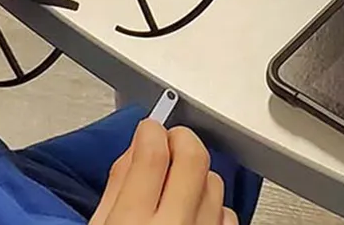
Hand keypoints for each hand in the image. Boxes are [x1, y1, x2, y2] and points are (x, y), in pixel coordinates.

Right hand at [91, 120, 237, 224]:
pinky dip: (212, 206)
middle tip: (168, 142)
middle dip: (181, 139)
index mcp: (133, 223)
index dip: (151, 130)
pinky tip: (194, 213)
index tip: (149, 129)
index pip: (153, 153)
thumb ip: (116, 188)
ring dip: (197, 175)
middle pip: (194, 157)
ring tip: (178, 185)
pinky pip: (227, 213)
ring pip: (214, 181)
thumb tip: (136, 146)